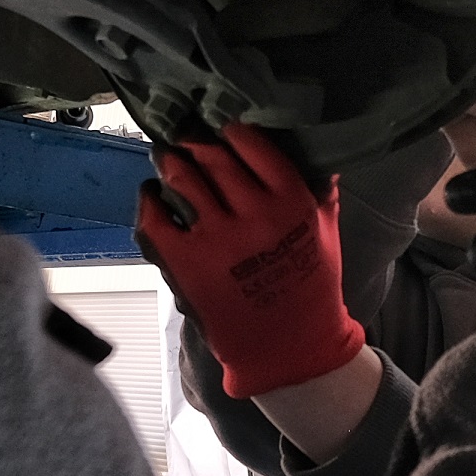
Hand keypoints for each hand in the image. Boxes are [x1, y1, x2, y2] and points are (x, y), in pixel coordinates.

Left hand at [137, 125, 369, 397]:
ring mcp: (218, 239)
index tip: (222, 129)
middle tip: (184, 137)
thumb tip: (312, 149)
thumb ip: (319, 190)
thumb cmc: (310, 288)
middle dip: (194, 142)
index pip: (253, 145)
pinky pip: (155, 217)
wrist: (287, 347)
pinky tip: (152, 195)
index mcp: (293, 203)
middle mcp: (255, 215)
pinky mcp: (187, 263)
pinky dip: (149, 200)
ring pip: (182, 178)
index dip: (232, 132)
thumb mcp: (326, 233)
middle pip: (213, 157)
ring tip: (166, 158)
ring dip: (170, 162)